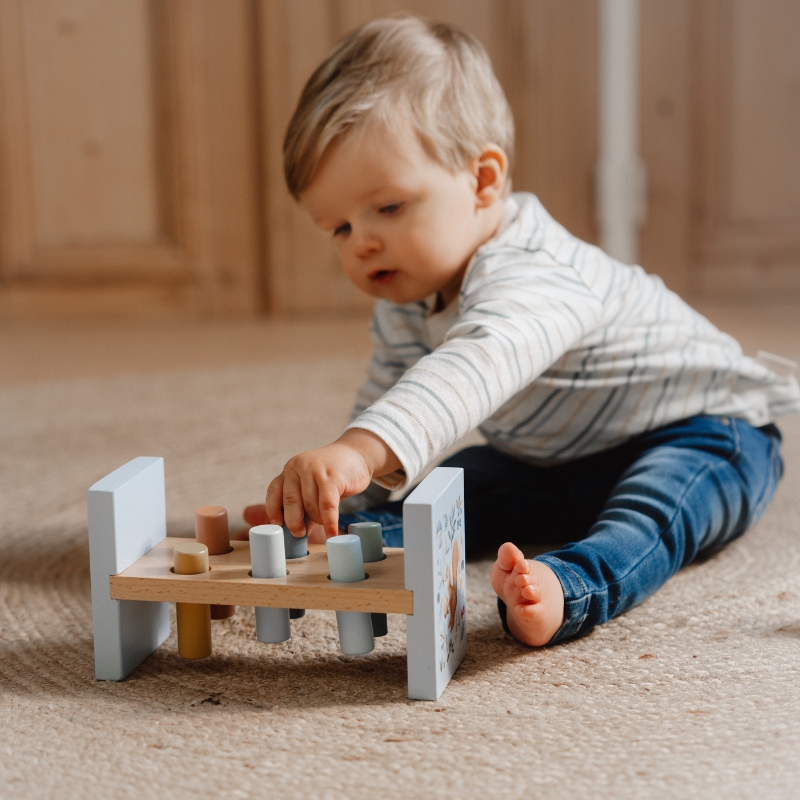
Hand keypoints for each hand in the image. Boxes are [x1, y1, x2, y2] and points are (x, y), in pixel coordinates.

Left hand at [265, 429, 399, 539]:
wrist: (356, 454)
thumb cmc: (332, 476)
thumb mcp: (313, 487)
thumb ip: (303, 505)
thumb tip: (297, 533)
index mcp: (290, 470)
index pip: (274, 492)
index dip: (273, 511)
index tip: (278, 527)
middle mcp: (298, 467)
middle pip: (290, 501)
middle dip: (294, 522)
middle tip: (300, 534)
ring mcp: (315, 469)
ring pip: (310, 505)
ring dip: (317, 520)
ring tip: (325, 523)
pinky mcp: (332, 476)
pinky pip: (327, 505)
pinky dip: (329, 522)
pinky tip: (332, 532)